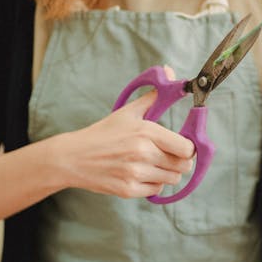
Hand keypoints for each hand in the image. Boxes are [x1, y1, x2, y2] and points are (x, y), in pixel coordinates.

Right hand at [55, 68, 194, 197]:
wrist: (73, 157)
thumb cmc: (104, 133)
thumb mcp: (128, 112)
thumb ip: (154, 95)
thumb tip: (170, 71)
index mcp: (146, 132)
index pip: (186, 148)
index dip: (188, 147)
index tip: (181, 145)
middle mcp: (142, 153)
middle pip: (183, 166)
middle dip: (179, 161)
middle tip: (168, 155)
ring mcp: (135, 173)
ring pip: (172, 179)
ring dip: (167, 172)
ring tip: (152, 163)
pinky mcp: (128, 190)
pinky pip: (156, 190)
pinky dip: (153, 183)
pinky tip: (141, 173)